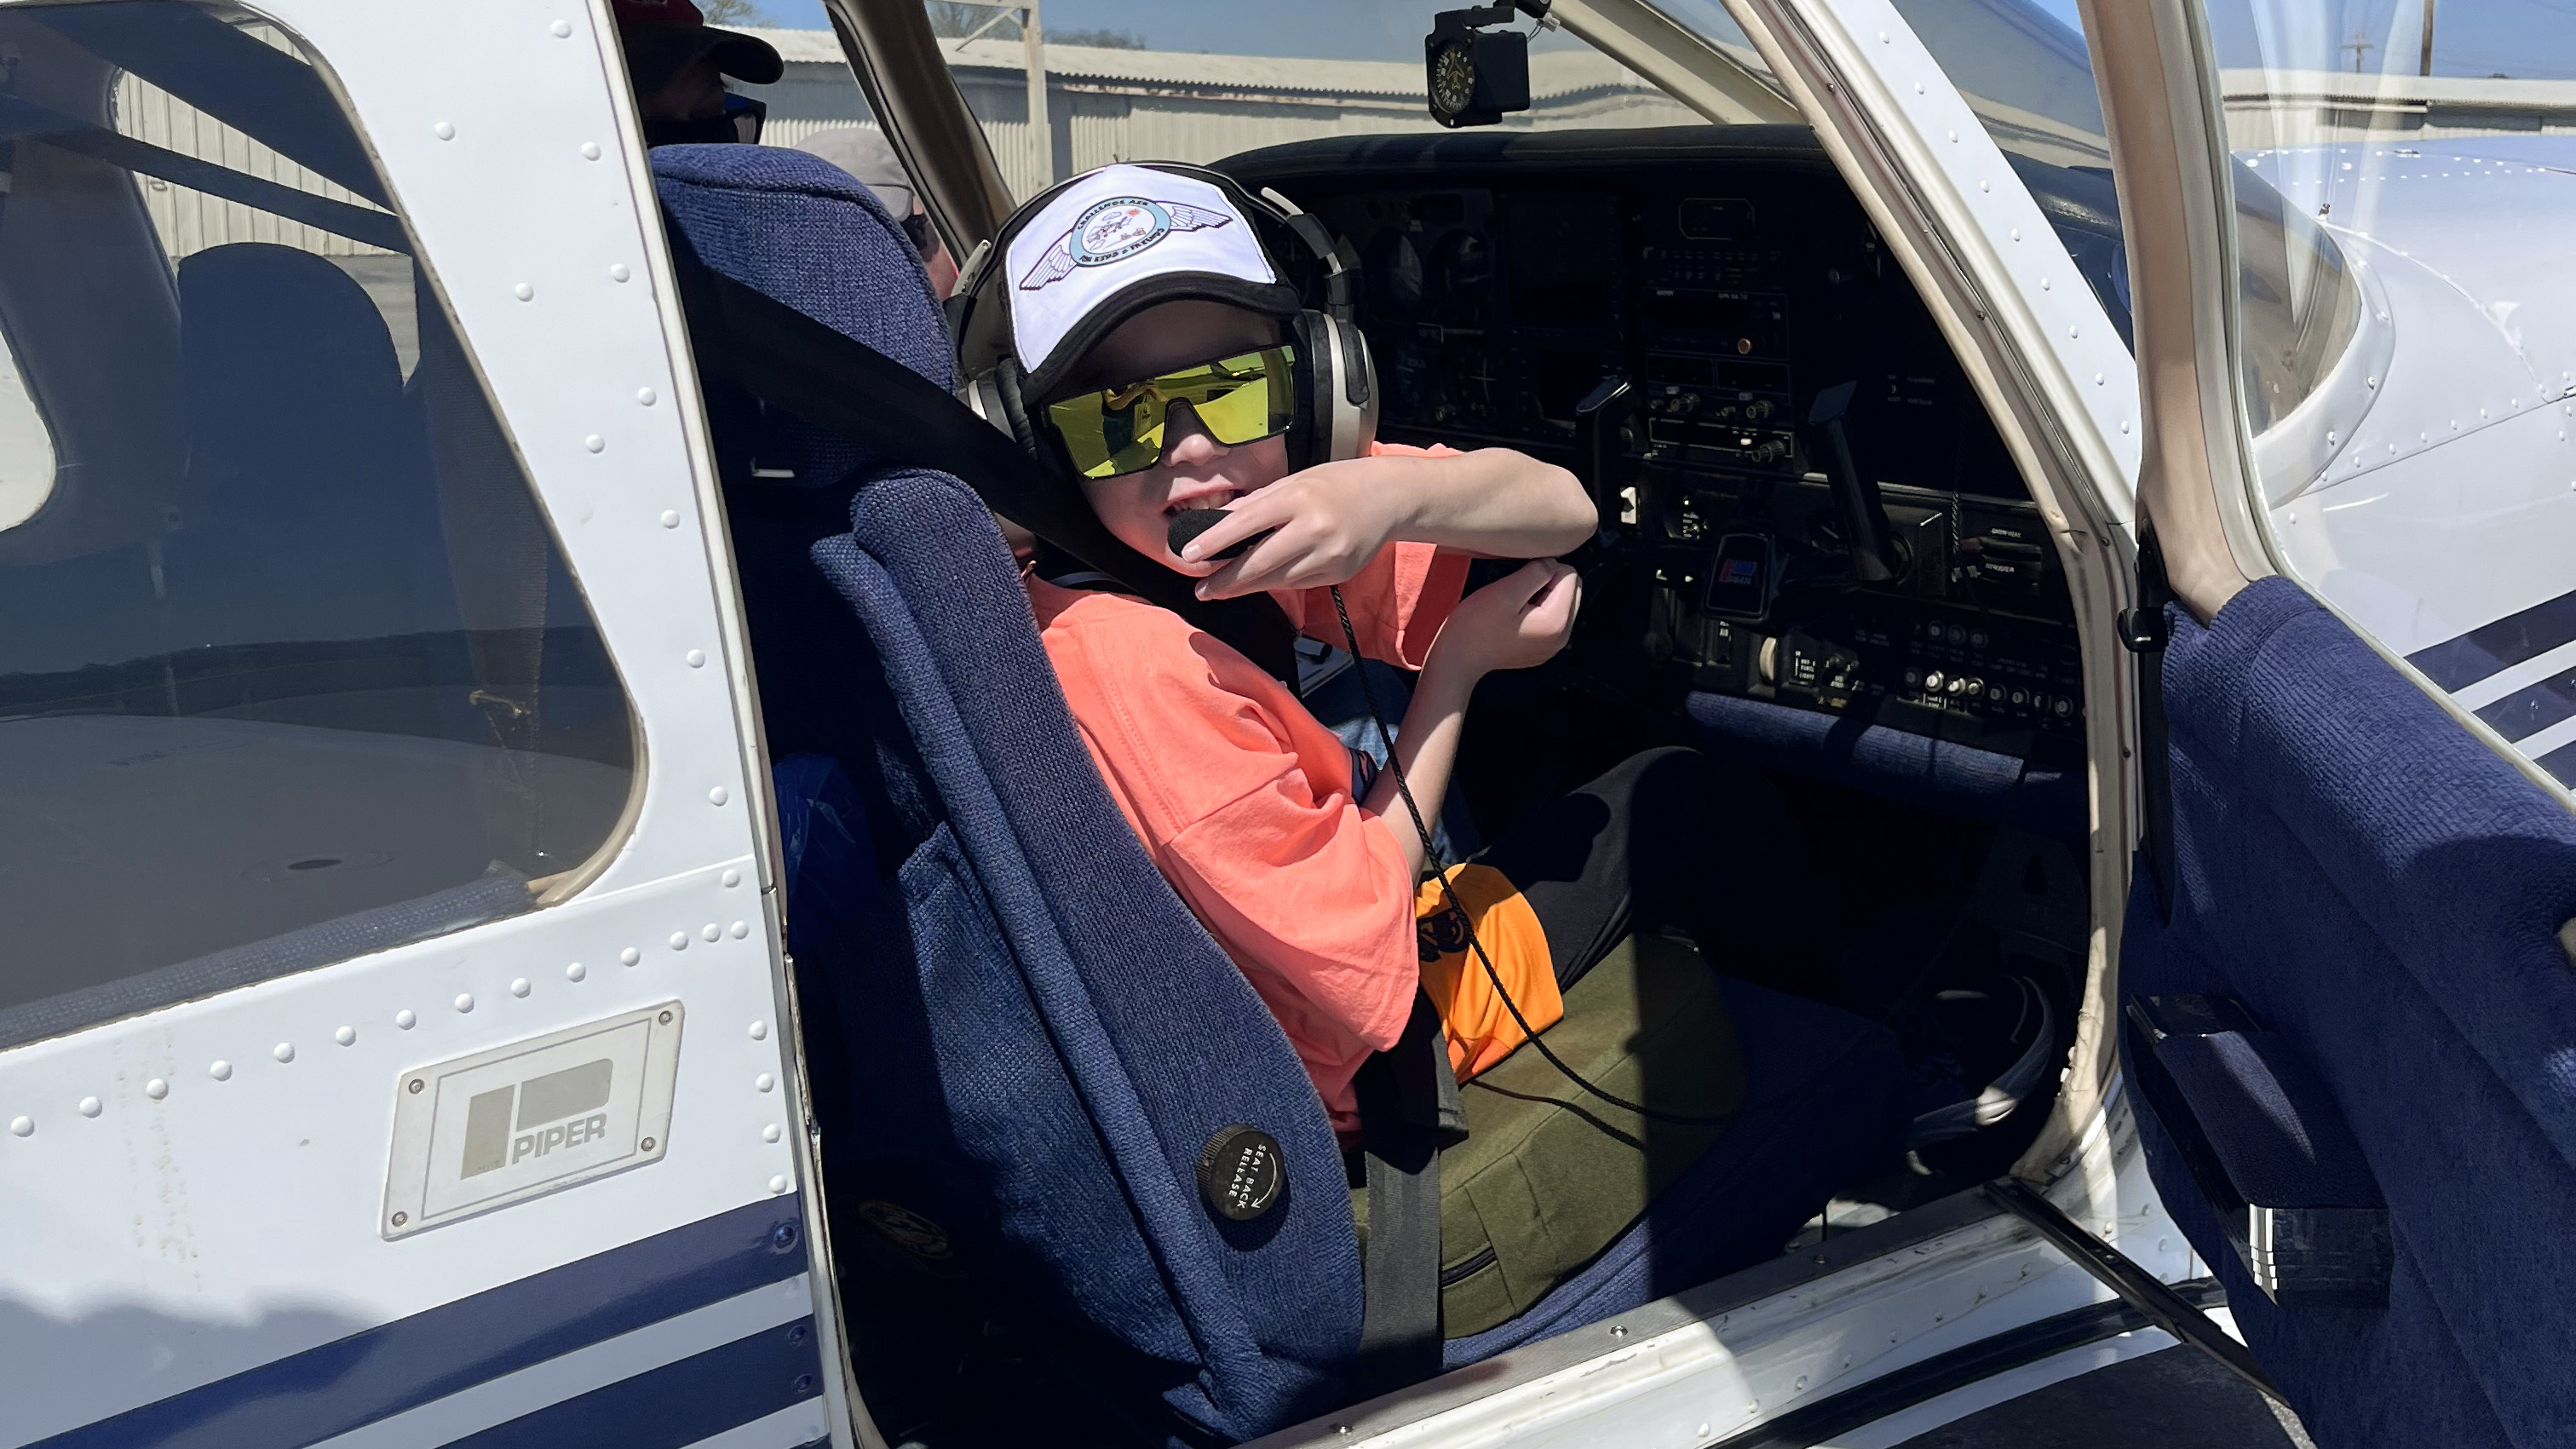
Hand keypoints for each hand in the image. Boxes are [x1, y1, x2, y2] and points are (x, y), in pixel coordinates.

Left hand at [1184, 457, 1406, 599]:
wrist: (1391, 499)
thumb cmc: (1337, 483)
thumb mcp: (1296, 480)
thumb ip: (1258, 502)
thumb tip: (1220, 522)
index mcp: (1299, 498)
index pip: (1249, 521)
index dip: (1216, 540)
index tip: (1190, 554)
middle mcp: (1315, 529)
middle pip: (1261, 562)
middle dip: (1226, 580)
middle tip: (1201, 589)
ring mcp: (1329, 555)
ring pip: (1277, 580)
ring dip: (1247, 586)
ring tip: (1221, 589)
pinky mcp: (1338, 573)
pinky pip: (1298, 582)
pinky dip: (1276, 582)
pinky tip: (1259, 581)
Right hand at [1425, 559, 1580, 680]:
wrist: (1457, 659)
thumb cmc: (1476, 626)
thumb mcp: (1505, 591)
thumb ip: (1536, 572)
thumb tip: (1552, 563)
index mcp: (1557, 622)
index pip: (1570, 576)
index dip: (1544, 571)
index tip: (1519, 584)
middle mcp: (1562, 637)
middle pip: (1572, 590)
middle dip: (1547, 584)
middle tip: (1517, 594)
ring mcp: (1553, 646)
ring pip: (1561, 603)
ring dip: (1541, 597)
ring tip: (1514, 608)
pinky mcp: (1542, 649)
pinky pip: (1550, 619)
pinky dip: (1536, 612)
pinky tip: (1513, 619)